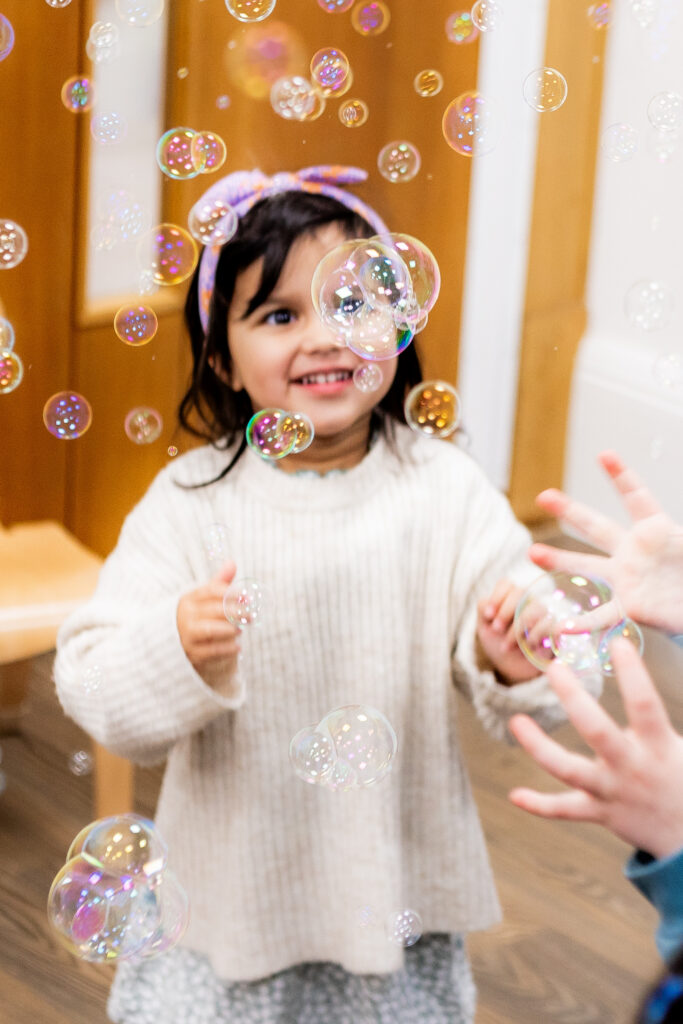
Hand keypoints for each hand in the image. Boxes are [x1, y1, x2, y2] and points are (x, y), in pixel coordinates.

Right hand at [177, 561, 241, 673]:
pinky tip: (238, 647)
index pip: (211, 590)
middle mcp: (185, 616)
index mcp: (189, 599)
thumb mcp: (211, 600)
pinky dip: (227, 648)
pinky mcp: (193, 654)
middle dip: (236, 612)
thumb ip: (221, 583)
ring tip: (240, 630)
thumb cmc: (206, 619)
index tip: (248, 597)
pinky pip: (212, 650)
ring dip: (230, 629)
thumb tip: (231, 562)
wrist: (193, 649)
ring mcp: (187, 635)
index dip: (232, 592)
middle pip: (214, 609)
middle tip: (250, 615)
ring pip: (211, 629)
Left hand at [477, 579, 541, 684]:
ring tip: (506, 646)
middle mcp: (529, 601)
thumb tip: (491, 605)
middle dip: (505, 611)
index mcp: (510, 597)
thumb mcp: (484, 626)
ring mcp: (544, 614)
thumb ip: (484, 608)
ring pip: (537, 608)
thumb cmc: (498, 641)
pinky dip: (535, 636)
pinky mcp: (556, 629)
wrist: (511, 666)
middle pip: (521, 592)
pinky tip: (526, 646)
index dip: (496, 597)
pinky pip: (550, 624)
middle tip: (496, 629)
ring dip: (517, 629)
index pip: (507, 584)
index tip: (487, 616)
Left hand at [508, 640, 682, 859]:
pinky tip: (514, 795)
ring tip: (515, 722)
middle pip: (598, 731)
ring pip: (570, 770)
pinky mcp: (600, 813)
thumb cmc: (680, 776)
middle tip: (553, 667)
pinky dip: (539, 805)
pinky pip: (565, 810)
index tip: (618, 643)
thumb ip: (654, 717)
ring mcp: (612, 792)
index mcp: (658, 746)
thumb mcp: (680, 746)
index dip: (634, 675)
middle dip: (573, 699)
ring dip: (539, 747)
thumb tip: (636, 668)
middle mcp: (632, 767)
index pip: (645, 706)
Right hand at [529, 450, 682, 635]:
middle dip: (569, 510)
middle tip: (543, 496)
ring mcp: (626, 577)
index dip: (621, 476)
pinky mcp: (629, 605)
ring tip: (531, 553)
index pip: (636, 497)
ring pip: (586, 566)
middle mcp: (633, 550)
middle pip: (596, 526)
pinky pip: (601, 614)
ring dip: (558, 560)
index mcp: (656, 530)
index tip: (605, 455)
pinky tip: (562, 626)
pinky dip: (582, 621)